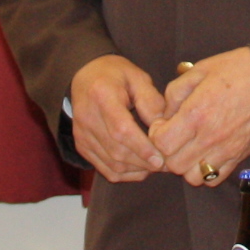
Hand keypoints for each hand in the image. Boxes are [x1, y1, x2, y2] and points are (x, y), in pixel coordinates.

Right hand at [68, 56, 167, 181]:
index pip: (121, 130)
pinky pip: (105, 169)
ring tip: (157, 166)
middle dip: (144, 163)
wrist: (84, 75)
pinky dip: (126, 174)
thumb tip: (163, 128)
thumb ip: (151, 100)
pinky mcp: (82, 146)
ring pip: (112, 164)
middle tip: (167, 164)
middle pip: (117, 151)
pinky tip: (141, 168)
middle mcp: (88, 118)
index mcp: (102, 95)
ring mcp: (82, 135)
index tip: (160, 159)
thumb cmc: (115, 75)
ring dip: (137, 170)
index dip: (141, 148)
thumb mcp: (137, 77)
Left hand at [147, 47, 249, 184]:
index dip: (156, 134)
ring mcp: (226, 150)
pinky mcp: (240, 156)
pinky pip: (214, 179)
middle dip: (168, 151)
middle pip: (173, 164)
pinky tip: (206, 154)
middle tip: (175, 136)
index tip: (163, 124)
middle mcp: (209, 137)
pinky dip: (205, 172)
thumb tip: (165, 114)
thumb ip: (175, 92)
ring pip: (192, 177)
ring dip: (186, 165)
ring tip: (190, 147)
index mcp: (196, 113)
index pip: (161, 143)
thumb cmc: (238, 69)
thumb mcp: (200, 69)